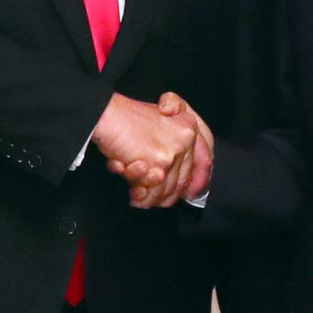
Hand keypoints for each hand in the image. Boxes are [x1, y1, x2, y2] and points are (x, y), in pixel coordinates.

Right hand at [109, 92, 213, 208]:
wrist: (108, 116)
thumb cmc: (126, 119)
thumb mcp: (159, 123)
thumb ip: (173, 144)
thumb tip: (183, 177)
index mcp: (188, 126)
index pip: (204, 159)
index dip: (199, 179)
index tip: (192, 193)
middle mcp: (186, 138)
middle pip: (183, 179)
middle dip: (167, 193)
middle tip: (151, 195)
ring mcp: (174, 150)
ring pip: (168, 188)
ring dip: (150, 196)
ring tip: (137, 193)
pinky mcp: (160, 162)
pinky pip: (155, 190)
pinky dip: (141, 197)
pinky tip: (134, 194)